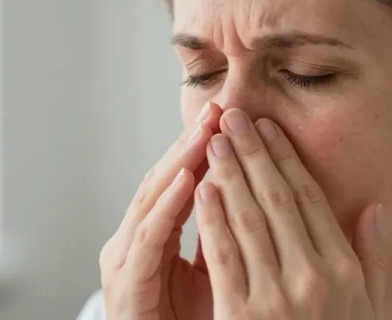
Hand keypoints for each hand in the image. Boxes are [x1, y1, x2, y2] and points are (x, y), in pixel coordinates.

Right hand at [98, 102, 221, 319]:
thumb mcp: (219, 271)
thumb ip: (231, 236)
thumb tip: (265, 199)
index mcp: (158, 235)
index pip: (185, 180)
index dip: (209, 149)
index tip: (238, 119)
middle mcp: (137, 240)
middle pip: (165, 180)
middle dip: (192, 143)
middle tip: (219, 109)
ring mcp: (126, 259)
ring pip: (153, 199)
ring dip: (179, 162)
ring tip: (205, 131)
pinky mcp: (126, 283)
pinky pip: (149, 238)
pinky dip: (167, 206)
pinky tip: (186, 178)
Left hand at [195, 109, 386, 319]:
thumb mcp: (368, 307)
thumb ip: (371, 258)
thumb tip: (374, 207)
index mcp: (344, 272)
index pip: (310, 201)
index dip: (287, 160)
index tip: (270, 130)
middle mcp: (314, 279)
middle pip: (277, 200)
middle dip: (253, 153)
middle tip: (235, 116)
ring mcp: (276, 298)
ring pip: (248, 220)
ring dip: (229, 174)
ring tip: (215, 140)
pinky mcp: (241, 317)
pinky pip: (223, 257)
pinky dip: (211, 219)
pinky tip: (202, 188)